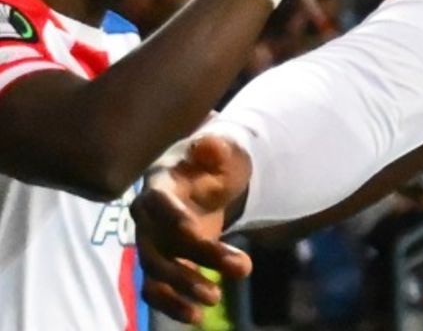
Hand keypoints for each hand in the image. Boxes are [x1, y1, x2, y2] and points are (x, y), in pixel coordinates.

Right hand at [131, 134, 255, 323]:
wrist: (208, 180)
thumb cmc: (214, 164)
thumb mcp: (223, 152)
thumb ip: (217, 150)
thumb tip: (211, 144)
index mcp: (160, 185)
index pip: (158, 202)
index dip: (172, 216)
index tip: (194, 229)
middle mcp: (147, 218)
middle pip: (161, 243)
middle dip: (198, 258)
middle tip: (240, 268)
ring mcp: (151, 243)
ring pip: (155, 271)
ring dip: (183, 287)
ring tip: (216, 297)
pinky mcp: (160, 264)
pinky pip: (155, 289)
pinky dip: (172, 305)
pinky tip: (196, 317)